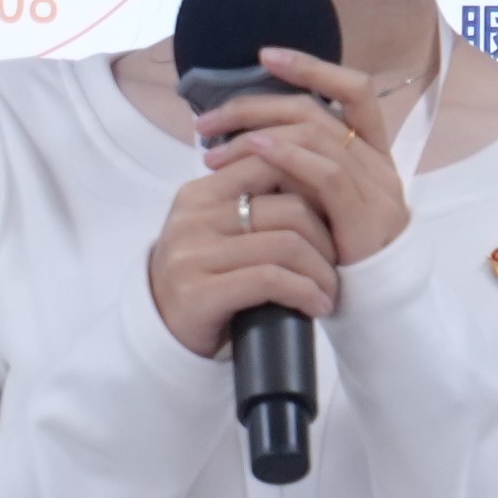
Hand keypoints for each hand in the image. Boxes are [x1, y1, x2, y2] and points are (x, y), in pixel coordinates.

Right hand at [147, 154, 337, 360]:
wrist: (159, 334)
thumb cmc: (203, 280)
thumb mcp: (216, 231)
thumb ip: (248, 204)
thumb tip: (314, 179)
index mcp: (199, 194)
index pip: (269, 163)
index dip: (314, 186)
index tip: (334, 215)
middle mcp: (193, 218)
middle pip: (288, 208)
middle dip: (326, 237)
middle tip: (338, 262)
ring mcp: (192, 256)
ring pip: (286, 245)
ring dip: (321, 271)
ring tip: (331, 289)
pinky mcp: (199, 294)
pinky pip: (270, 280)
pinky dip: (305, 293)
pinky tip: (317, 306)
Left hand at [193, 49, 417, 273]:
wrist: (376, 312)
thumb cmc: (338, 258)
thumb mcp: (318, 205)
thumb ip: (299, 170)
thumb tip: (246, 139)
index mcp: (373, 154)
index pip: (355, 90)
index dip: (313, 67)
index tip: (266, 56)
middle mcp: (379, 164)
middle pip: (316, 111)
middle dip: (255, 108)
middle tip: (208, 121)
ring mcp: (376, 188)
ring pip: (317, 135)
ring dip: (257, 134)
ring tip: (214, 150)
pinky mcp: (366, 217)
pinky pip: (326, 172)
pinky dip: (287, 155)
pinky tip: (255, 152)